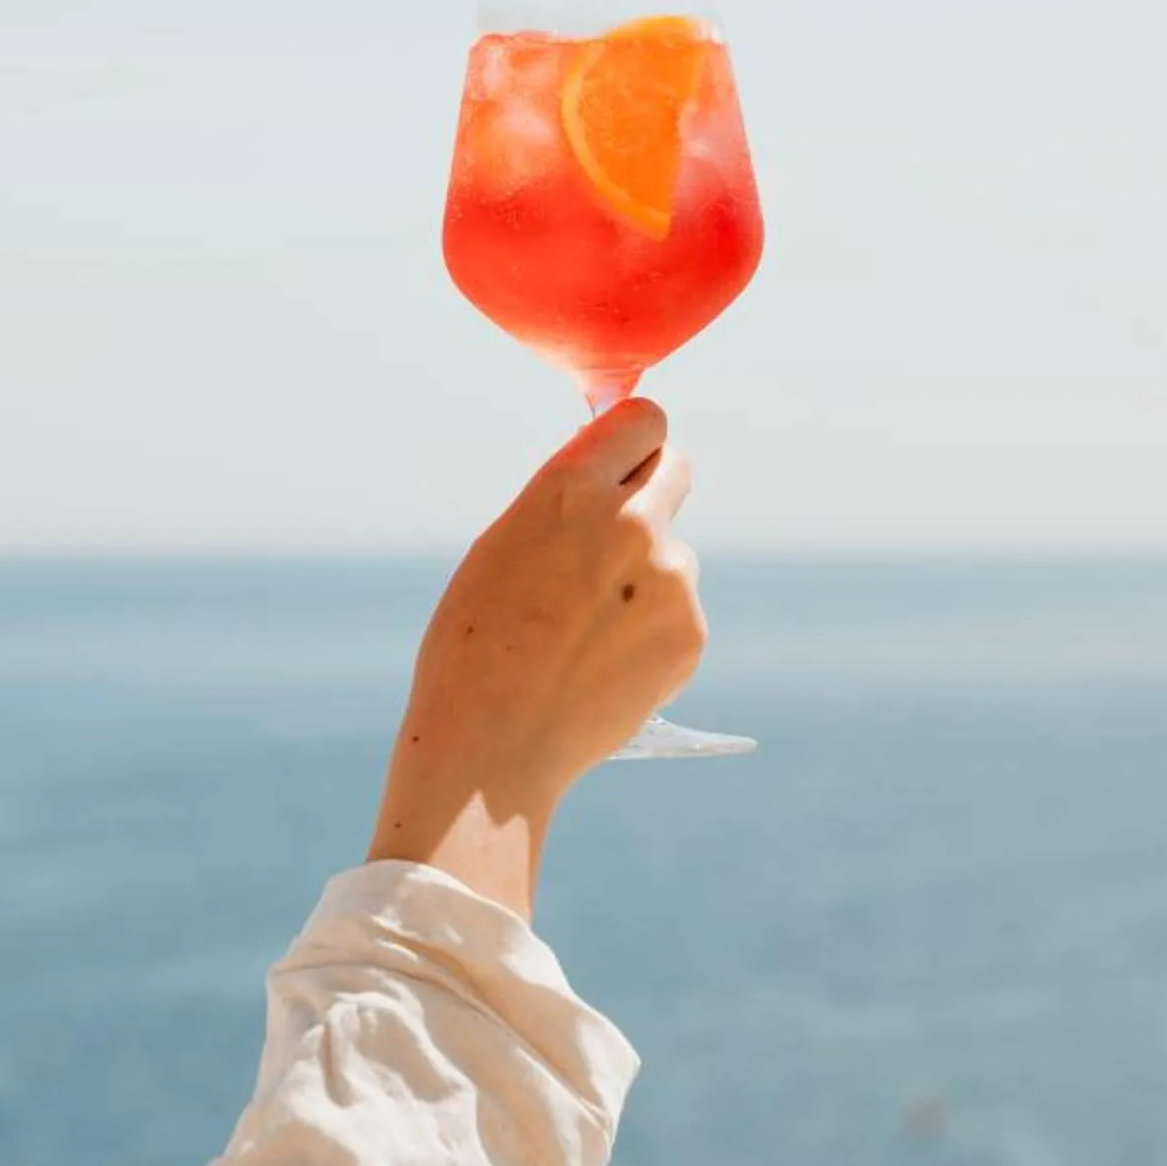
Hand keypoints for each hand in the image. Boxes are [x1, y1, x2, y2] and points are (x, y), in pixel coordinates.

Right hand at [367, 399, 704, 920]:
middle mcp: (631, 521)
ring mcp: (669, 579)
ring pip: (675, 553)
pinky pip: (679, 611)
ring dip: (647, 577)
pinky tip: (605, 664)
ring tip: (587, 632)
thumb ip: (565, 503)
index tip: (626, 456)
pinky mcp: (691, 633)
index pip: (643, 419)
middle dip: (652, 490)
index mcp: (570, 489)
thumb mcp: (503, 545)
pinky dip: (652, 631)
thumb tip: (612, 476)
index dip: (633, 440)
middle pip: (675, 468)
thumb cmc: (475, 644)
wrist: (493, 746)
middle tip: (619, 533)